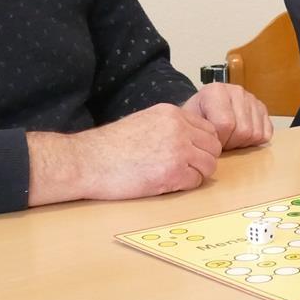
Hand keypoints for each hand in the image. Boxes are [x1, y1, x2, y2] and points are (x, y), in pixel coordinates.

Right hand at [26, 103, 220, 204]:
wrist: (86, 161)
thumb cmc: (108, 147)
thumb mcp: (143, 122)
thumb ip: (169, 127)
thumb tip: (190, 139)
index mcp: (171, 113)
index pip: (208, 128)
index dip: (200, 145)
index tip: (187, 155)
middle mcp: (179, 127)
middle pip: (213, 146)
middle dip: (202, 159)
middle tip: (183, 169)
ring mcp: (178, 149)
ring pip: (209, 164)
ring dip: (195, 174)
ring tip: (173, 177)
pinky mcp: (173, 172)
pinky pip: (195, 181)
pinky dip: (184, 186)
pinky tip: (164, 183)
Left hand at [183, 83, 270, 149]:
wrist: (203, 108)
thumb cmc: (197, 116)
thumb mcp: (190, 121)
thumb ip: (199, 130)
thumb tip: (213, 144)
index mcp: (216, 91)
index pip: (226, 124)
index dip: (218, 140)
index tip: (210, 140)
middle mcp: (237, 91)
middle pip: (243, 131)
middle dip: (231, 142)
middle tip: (221, 141)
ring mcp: (252, 99)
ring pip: (256, 134)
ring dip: (242, 142)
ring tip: (230, 137)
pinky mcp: (262, 108)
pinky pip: (266, 133)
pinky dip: (255, 140)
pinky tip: (241, 136)